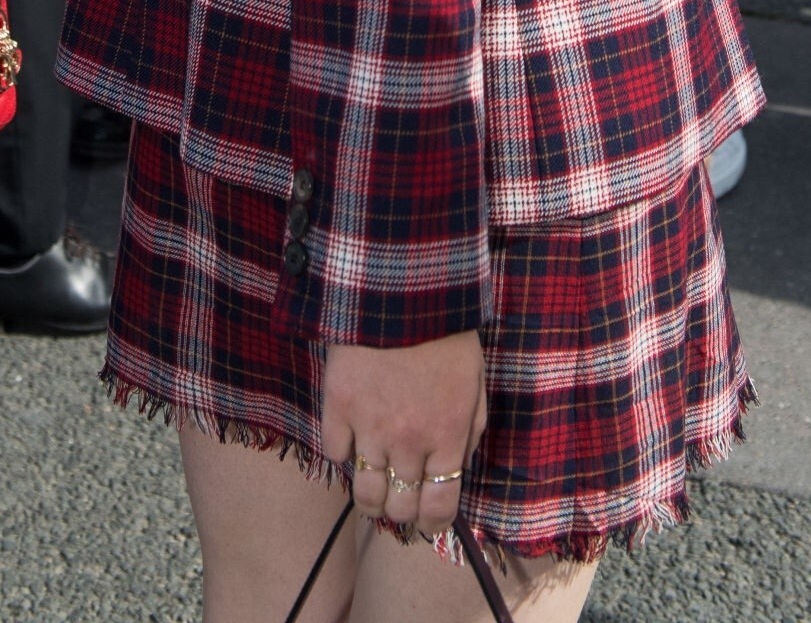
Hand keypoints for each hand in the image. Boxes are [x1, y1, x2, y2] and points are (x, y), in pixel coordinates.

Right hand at [322, 330, 486, 538]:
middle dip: (402, 511)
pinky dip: (343, 452)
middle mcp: (408, 441)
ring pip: (364, 494)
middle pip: (399, 508)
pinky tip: (353, 439)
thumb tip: (458, 467)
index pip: (438, 508)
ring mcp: (369, 427)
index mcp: (447, 436)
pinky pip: (334, 453)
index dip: (433, 523)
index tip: (428, 520)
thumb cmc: (446, 331)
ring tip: (375, 484)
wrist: (401, 287)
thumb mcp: (475, 382)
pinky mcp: (337, 406)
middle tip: (401, 499)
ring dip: (371, 496)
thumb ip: (469, 431)